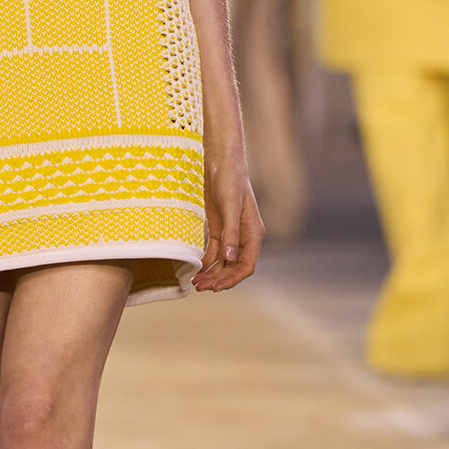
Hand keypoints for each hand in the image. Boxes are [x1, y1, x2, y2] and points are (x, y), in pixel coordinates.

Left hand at [193, 153, 263, 292]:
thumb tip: (231, 258)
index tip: (216, 286)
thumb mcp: (230, 205)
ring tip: (196, 282)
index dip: (232, 278)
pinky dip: (205, 261)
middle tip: (200, 286)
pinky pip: (213, 252)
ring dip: (211, 273)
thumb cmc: (230, 180)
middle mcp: (243, 237)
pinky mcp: (218, 228)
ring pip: (223, 262)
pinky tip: (195, 268)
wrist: (220, 161)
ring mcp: (230, 234)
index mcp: (253, 233)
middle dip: (219, 279)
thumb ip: (231, 232)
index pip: (246, 265)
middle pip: (233, 267)